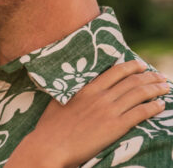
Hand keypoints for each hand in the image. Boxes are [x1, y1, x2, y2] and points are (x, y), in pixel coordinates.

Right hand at [6, 60, 167, 167]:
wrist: (51, 146)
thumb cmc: (50, 127)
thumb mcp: (58, 101)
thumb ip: (72, 92)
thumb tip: (76, 87)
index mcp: (87, 88)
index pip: (115, 71)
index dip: (132, 66)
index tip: (142, 65)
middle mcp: (100, 96)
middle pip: (132, 81)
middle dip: (150, 77)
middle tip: (160, 77)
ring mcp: (109, 111)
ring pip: (139, 94)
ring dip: (156, 89)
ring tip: (165, 87)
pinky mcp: (116, 126)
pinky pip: (140, 113)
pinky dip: (153, 107)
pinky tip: (160, 106)